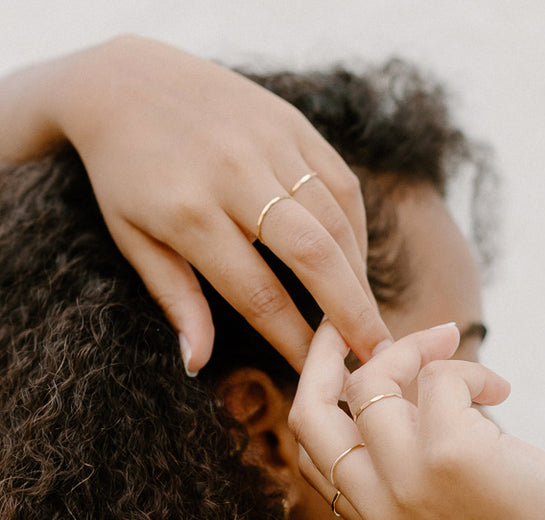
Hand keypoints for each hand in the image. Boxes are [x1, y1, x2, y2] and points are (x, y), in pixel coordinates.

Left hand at [29, 36, 390, 371]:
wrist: (126, 82)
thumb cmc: (126, 173)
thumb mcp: (133, 239)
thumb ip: (175, 299)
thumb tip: (197, 362)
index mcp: (190, 214)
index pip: (258, 294)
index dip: (294, 341)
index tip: (317, 373)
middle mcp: (235, 176)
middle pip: (314, 256)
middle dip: (353, 313)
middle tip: (380, 354)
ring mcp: (269, 143)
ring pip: (336, 219)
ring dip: (359, 274)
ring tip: (368, 314)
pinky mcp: (292, 124)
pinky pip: (340, 182)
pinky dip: (356, 228)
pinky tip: (356, 260)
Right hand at [291, 321, 544, 519]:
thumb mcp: (446, 514)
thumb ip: (410, 467)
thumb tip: (403, 384)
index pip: (311, 453)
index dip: (317, 397)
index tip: (335, 358)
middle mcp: (378, 508)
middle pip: (308, 415)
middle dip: (320, 356)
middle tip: (342, 323)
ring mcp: (409, 482)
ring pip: (370, 383)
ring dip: (411, 348)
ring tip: (449, 344)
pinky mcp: (451, 454)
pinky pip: (439, 376)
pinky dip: (470, 369)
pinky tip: (501, 389)